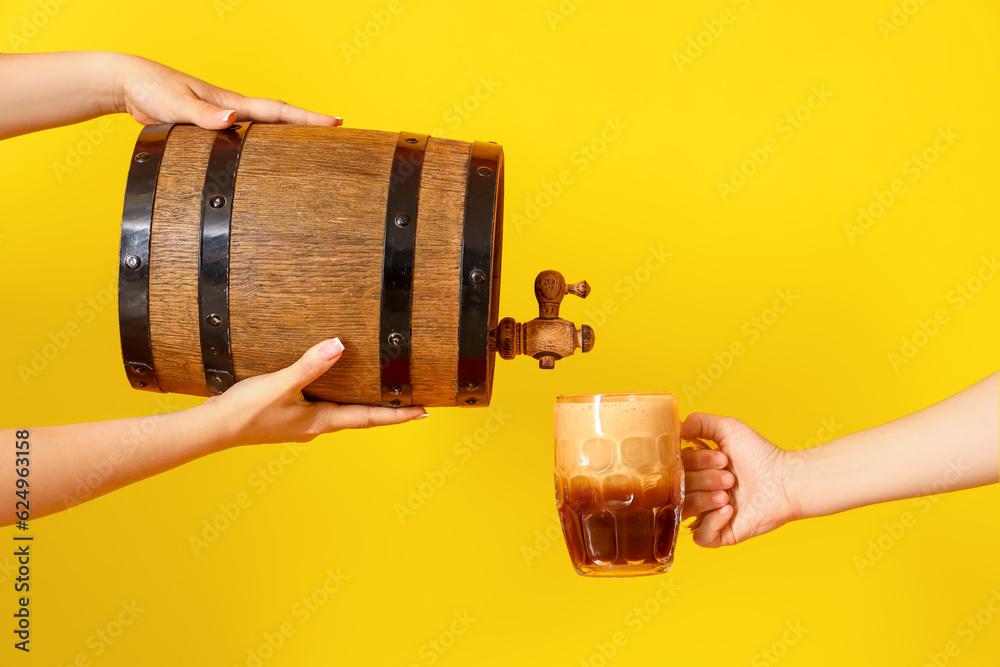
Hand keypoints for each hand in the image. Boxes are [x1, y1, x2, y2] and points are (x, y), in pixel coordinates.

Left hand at [112, 53, 342, 129]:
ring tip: (316, 147)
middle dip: (311, 125)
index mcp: (232, 103)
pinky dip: (266, 143)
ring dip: (291, 134)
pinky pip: (248, 137)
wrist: (129, 84)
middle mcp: (234, 109)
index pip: (279, 111)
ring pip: (266, 128)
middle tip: (339, 134)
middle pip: (281, 118)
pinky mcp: (213, 127)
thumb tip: (232, 119)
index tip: (336, 122)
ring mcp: (225, 117)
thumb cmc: (151, 89)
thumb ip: (203, 114)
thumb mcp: (176, 104)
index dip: (308, 118)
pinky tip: (268, 155)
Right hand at [198, 338, 427, 448]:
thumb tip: (338, 345)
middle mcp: (317, 425)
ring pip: (343, 411)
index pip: (371, 418)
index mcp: (322, 421)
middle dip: (389, 409)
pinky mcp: (289, 416)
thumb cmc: (245, 412)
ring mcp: (303, 422)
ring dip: (365, 404)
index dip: (400, 415)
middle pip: (362, 416)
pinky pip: (324, 405)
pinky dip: (340, 396)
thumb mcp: (280, 384)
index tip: (426, 411)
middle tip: (413, 400)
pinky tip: (335, 385)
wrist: (212, 428)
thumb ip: (310, 365)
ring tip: (384, 391)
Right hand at [681, 413, 795, 547]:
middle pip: (678, 489)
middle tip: (730, 477)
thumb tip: (676, 426)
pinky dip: (712, 522)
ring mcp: (708, 514)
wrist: (786, 481)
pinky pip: (700, 537)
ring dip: (705, 499)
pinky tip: (730, 510)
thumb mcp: (729, 428)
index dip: (695, 462)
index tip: (722, 458)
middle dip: (704, 480)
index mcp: (696, 469)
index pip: (675, 468)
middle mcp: (698, 492)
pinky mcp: (721, 535)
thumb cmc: (761, 455)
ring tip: (728, 494)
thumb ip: (699, 422)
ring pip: (685, 511)